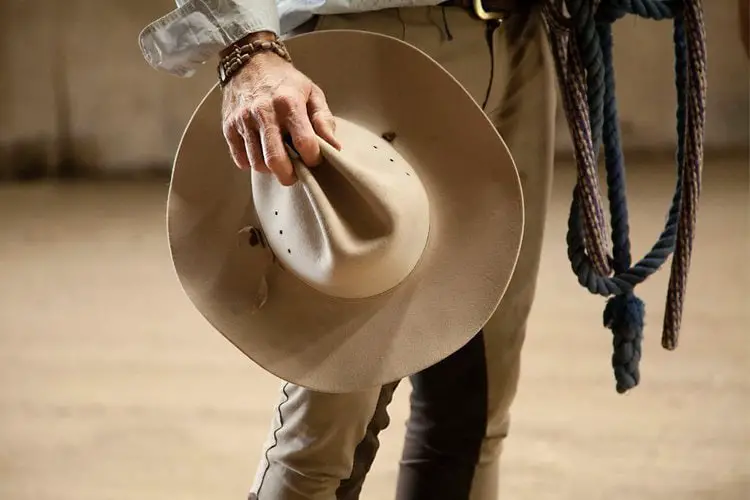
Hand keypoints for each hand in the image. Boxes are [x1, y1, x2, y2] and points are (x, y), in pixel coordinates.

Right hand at [220, 32, 340, 185]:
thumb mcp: (312, 93)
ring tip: (279, 159)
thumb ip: (324, 120)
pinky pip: (241, 159)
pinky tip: (261, 152)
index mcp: (288, 103)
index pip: (304, 144)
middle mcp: (264, 112)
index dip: (313, 159)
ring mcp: (243, 120)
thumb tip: (334, 148)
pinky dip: (253, 162)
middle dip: (289, 176)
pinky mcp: (229, 127)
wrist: (250, 61)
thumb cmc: (286, 81)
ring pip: (258, 163)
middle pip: (276, 160)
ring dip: (271, 169)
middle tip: (295, 174)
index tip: (314, 159)